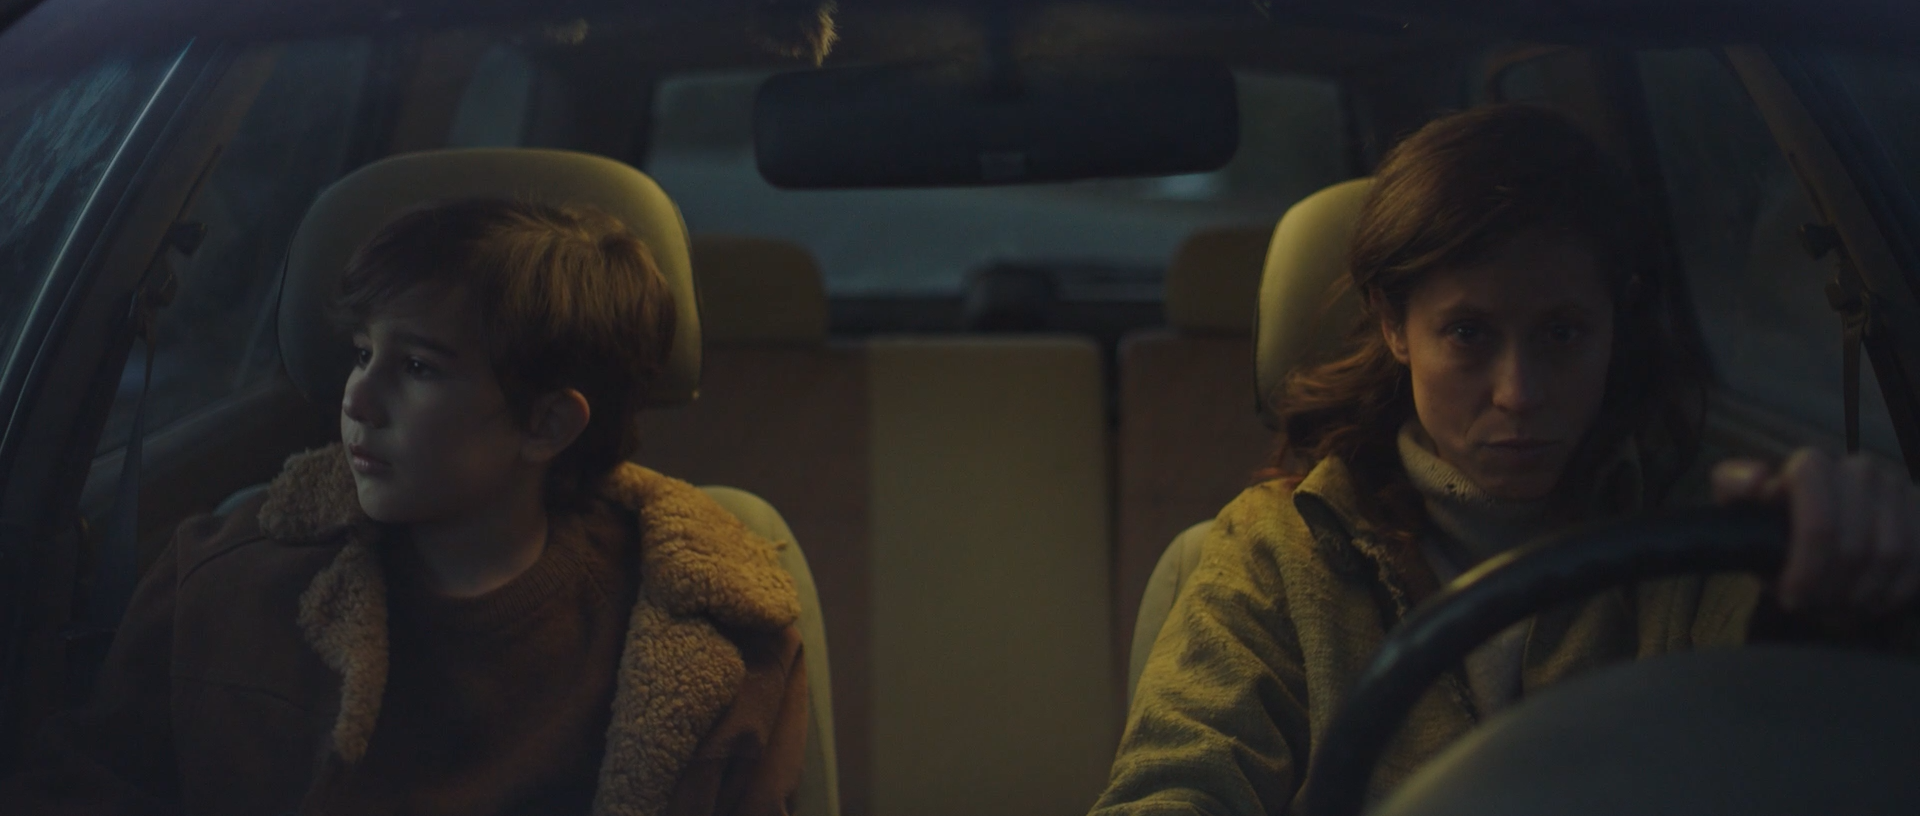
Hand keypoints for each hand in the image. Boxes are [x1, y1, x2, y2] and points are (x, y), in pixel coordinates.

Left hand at [1712, 448, 1919, 616]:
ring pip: (1890, 556)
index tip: (1791, 599)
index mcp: (1813, 466)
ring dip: (1863, 595)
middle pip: (1854, 548)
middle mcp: (1859, 469)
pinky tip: (1870, 603)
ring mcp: (1896, 487)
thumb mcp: (1742, 507)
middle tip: (1815, 610)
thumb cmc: (1775, 523)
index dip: (1807, 571)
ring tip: (1839, 610)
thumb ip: (1734, 487)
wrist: (1816, 530)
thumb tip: (1758, 480)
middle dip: (1832, 591)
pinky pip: (1918, 561)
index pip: (1820, 528)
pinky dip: (1894, 592)